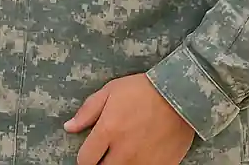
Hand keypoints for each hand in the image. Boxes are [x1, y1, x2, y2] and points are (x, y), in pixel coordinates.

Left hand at [64, 73, 194, 164]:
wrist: (179, 95)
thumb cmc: (141, 90)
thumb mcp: (110, 91)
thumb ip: (87, 112)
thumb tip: (69, 127)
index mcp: (108, 131)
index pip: (85, 160)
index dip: (85, 158)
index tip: (90, 152)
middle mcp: (123, 151)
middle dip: (100, 164)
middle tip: (106, 153)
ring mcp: (143, 162)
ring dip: (119, 164)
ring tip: (123, 153)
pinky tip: (140, 155)